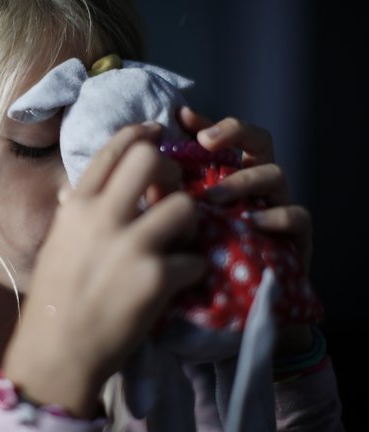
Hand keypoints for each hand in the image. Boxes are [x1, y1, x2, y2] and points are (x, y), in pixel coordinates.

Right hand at [2, 123, 205, 417]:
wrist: (57, 349)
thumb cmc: (54, 297)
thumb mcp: (57, 243)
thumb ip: (75, 213)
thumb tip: (78, 190)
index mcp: (77, 207)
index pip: (113, 150)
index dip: (141, 133)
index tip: (157, 132)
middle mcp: (102, 217)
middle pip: (151, 161)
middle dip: (170, 173)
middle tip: (170, 196)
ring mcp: (131, 246)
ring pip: (184, 206)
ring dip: (189, 224)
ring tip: (179, 243)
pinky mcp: (155, 278)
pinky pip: (195, 259)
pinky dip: (192, 269)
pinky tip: (178, 281)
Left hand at [177, 107, 313, 355]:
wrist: (224, 312)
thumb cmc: (191, 264)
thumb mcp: (171, 227)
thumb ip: (161, 198)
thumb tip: (136, 168)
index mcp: (222, 178)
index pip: (220, 139)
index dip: (205, 123)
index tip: (182, 117)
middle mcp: (252, 187)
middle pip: (257, 141)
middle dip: (235, 132)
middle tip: (206, 142)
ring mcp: (275, 208)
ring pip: (275, 173)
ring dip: (244, 180)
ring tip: (214, 197)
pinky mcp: (295, 239)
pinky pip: (298, 216)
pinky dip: (277, 216)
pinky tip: (253, 222)